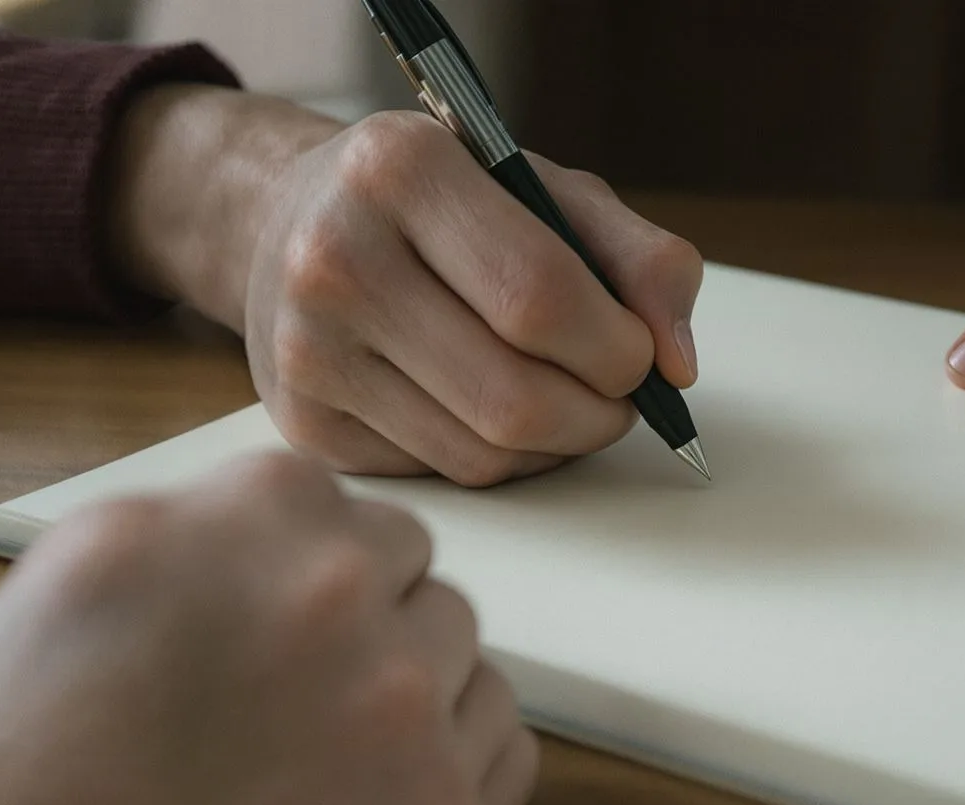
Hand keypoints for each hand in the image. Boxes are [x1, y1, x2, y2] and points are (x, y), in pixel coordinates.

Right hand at [0, 453, 534, 804]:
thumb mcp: (103, 554)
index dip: (319, 575)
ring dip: (418, 695)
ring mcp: (404, 708)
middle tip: (297, 693)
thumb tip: (310, 510)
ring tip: (327, 750)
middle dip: (373, 632)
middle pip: (422, 585)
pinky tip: (383, 790)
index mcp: (268, 507)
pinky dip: (458, 765)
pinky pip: (507, 751)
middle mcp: (345, 592)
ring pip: (471, 660)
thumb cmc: (29, 742)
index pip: (362, 513)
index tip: (283, 621)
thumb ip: (229, 508)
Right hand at [108, 86, 702, 485]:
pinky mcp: (305, 426)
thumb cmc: (439, 203)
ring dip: (557, 447)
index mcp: (400, 169)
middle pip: (514, 395)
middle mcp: (334, 258)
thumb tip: (679, 363)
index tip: (642, 356)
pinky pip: (445, 475)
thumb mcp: (543, 187)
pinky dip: (501, 459)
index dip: (618, 348)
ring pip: (484, 454)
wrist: (285, 221)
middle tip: (620, 398)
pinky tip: (499, 412)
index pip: (539, 296)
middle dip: (600, 415)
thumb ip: (638, 257)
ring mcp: (308, 352)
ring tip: (569, 402)